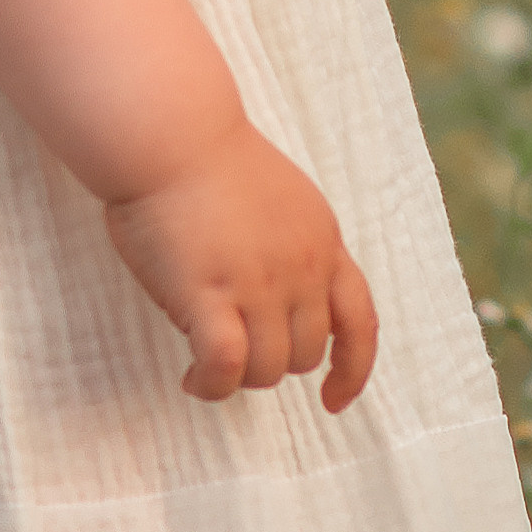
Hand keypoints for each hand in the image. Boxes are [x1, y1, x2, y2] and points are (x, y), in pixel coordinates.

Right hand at [104, 122, 379, 413]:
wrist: (171, 134)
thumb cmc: (210, 163)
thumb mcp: (284, 201)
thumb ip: (293, 250)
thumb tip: (284, 306)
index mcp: (322, 242)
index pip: (360, 320)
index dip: (353, 369)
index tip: (334, 398)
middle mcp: (301, 267)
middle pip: (305, 354)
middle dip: (271, 363)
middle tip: (231, 350)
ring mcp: (259, 283)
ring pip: (268, 369)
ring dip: (238, 378)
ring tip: (204, 366)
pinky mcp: (211, 294)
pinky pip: (226, 367)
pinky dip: (212, 385)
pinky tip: (193, 379)